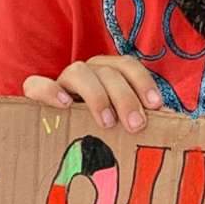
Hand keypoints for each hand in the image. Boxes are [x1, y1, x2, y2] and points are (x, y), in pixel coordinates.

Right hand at [23, 54, 161, 131]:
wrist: (49, 138)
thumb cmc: (95, 130)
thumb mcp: (119, 123)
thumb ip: (138, 118)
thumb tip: (169, 122)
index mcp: (107, 73)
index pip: (127, 65)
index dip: (143, 81)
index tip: (156, 105)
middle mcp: (87, 71)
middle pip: (108, 72)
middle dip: (125, 97)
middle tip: (136, 125)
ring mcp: (61, 80)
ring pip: (79, 71)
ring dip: (96, 96)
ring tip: (107, 122)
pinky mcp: (35, 92)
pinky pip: (36, 84)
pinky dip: (49, 91)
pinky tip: (64, 106)